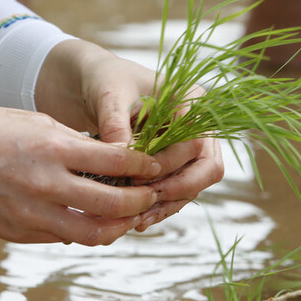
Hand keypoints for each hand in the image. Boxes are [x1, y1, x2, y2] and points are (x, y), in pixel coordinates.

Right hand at [0, 88, 163, 245]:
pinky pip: (63, 237)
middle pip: (114, 205)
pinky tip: (91, 219)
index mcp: (53, 149)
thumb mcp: (37, 123)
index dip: (145, 166)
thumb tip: (114, 162)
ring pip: (93, 234)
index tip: (157, 165)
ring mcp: (31, 214)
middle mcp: (46, 185)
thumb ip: (75, 146)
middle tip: (151, 195)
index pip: (117, 162)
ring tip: (129, 217)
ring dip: (118, 227)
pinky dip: (83, 230)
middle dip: (141, 201)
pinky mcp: (19, 234)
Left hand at [36, 40, 223, 228]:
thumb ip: (118, 123)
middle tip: (142, 203)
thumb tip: (122, 156)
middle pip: (207, 168)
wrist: (92, 87)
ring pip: (195, 185)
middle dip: (177, 189)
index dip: (170, 163)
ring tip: (138, 219)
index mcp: (192, 100)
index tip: (134, 176)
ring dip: (169, 204)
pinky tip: (137, 219)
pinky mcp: (175, 165)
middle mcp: (199, 125)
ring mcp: (190, 148)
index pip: (196, 141)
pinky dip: (160, 207)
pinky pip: (178, 192)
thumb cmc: (104, 82)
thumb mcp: (109, 96)